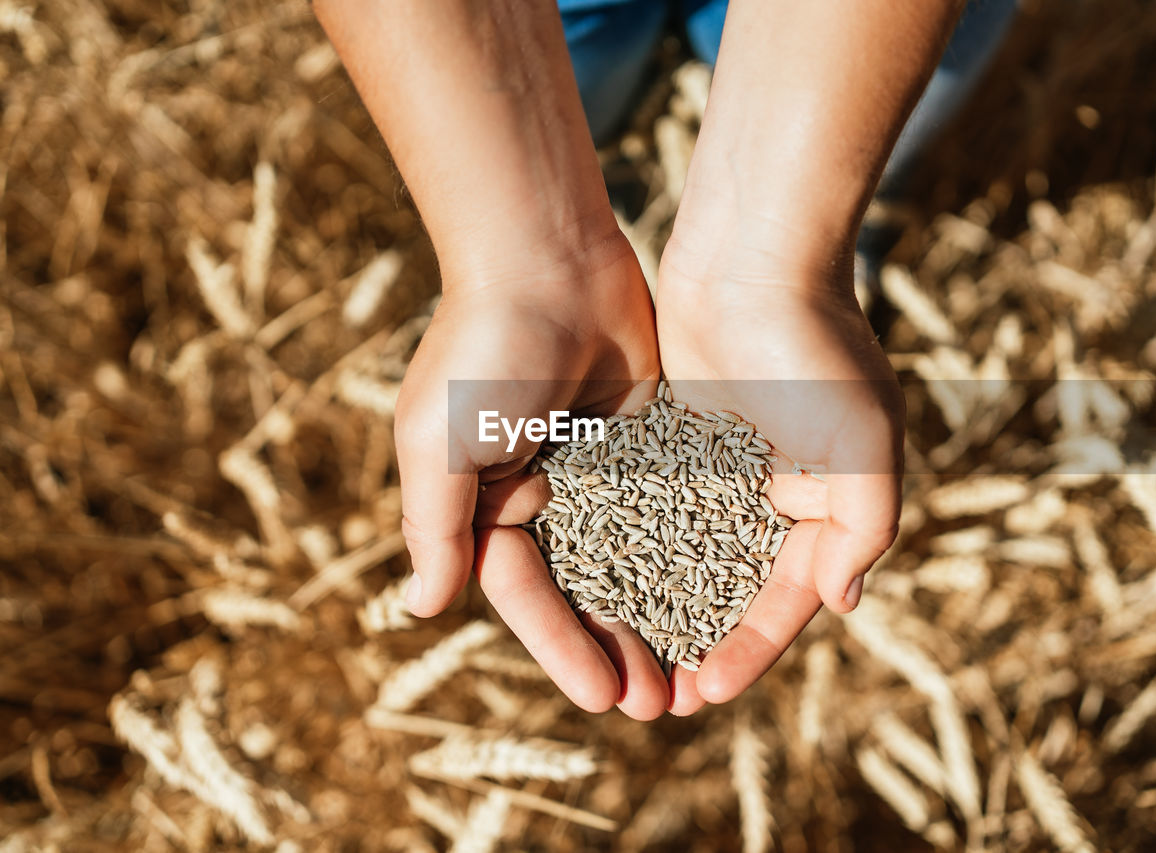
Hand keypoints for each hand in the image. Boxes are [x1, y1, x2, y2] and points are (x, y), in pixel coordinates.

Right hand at [394, 236, 672, 719]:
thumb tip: (423, 608)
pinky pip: (672, 511)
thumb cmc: (481, 348)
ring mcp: (598, 473)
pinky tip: (724, 599)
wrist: (547, 255)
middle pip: (584, 593)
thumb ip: (435, 526)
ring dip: (658, 618)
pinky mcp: (648, 445)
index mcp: (485, 504)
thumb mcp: (440, 442)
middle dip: (616, 649)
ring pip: (634, 563)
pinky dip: (692, 556)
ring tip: (694, 674)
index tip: (604, 697)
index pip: (525, 596)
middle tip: (659, 704)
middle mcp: (541, 496)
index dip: (562, 649)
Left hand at [655, 243, 904, 714]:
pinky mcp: (669, 442)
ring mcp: (717, 469)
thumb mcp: (866, 447)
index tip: (706, 693)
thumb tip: (843, 604)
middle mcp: (770, 494)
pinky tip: (592, 589)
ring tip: (619, 658)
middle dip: (699, 644)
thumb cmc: (819, 352)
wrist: (755, 260)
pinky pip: (645, 509)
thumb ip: (864, 529)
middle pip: (729, 591)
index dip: (750, 650)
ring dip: (656, 610)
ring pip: (681, 559)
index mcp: (823, 503)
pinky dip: (625, 550)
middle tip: (657, 698)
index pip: (785, 598)